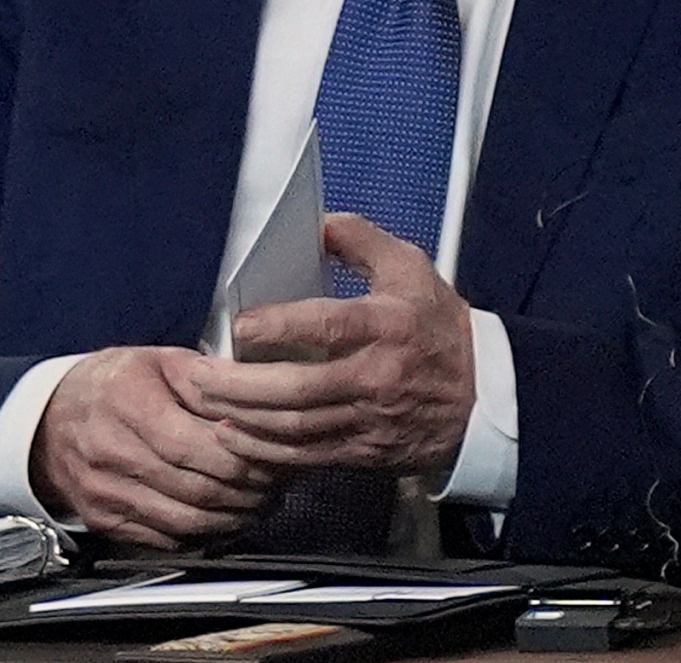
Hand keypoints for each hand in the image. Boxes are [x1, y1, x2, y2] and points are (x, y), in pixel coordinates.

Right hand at [31, 346, 280, 547]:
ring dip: (235, 516)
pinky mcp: (106, 521)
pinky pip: (168, 539)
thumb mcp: (156, 361)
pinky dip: (206, 533)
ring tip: (261, 501)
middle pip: (198, 486)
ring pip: (188, 520)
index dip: (244, 456)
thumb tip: (253, 401)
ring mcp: (107, 492)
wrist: (48, 423)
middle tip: (279, 481)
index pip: (197, 444)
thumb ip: (205, 379)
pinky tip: (227, 516)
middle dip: (250, 489)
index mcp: (129, 403)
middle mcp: (113, 452)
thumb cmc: (111, 386)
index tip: (275, 453)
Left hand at [187, 214, 476, 475]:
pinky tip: (234, 438)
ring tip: (203, 404)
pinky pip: (306, 456)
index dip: (279, 326)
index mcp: (388, 324)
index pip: (328, 325)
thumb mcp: (411, 268)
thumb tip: (316, 224)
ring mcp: (368, 419)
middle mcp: (376, 376)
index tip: (239, 324)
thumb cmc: (441, 329)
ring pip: (295, 428)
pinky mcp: (362, 450)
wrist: (484, 398)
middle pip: (298, 389)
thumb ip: (360, 240)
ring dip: (243, 420)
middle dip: (239, 387)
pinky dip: (265, 451)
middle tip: (196, 377)